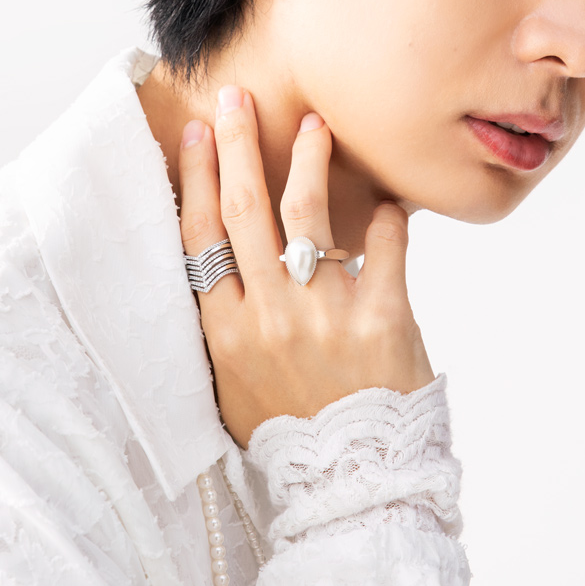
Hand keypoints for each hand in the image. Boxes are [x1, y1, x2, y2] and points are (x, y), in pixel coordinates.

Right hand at [178, 85, 434, 448]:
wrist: (350, 484)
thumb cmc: (289, 431)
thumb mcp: (232, 384)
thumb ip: (224, 324)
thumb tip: (215, 263)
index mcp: (225, 331)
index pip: (200, 236)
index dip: (197, 178)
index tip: (197, 134)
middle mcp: (269, 315)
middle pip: (244, 210)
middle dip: (237, 146)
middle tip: (238, 100)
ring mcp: (325, 314)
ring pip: (307, 214)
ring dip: (307, 161)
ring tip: (314, 126)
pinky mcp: (382, 318)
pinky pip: (384, 247)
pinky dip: (386, 218)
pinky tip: (387, 202)